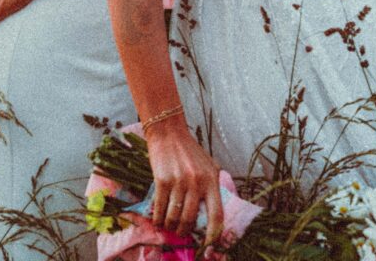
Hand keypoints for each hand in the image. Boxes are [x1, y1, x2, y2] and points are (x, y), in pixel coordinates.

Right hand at [147, 119, 222, 244]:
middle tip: (181, 233)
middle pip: (191, 219)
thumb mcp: (209, 164)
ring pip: (174, 217)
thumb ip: (213, 184)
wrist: (169, 133)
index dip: (214, 234)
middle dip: (185, 231)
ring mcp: (179, 182)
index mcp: (211, 180)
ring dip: (170, 226)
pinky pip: (160, 208)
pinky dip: (158, 219)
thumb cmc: (190, 150)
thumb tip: (215, 209)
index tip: (209, 243)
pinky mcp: (162, 181)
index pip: (217, 214)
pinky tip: (158, 220)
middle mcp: (196, 183)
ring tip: (169, 226)